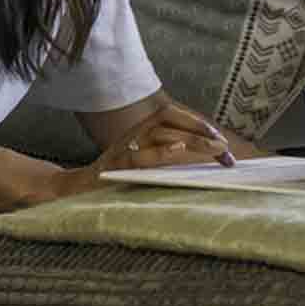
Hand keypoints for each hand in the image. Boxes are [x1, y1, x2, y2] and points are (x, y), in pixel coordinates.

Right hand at [56, 99, 240, 198]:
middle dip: (200, 130)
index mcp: (140, 130)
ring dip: (191, 139)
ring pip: (159, 133)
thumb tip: (203, 157)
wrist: (79, 190)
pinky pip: (141, 155)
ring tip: (215, 148)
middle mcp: (133, 134)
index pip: (171, 115)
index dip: (197, 123)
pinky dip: (161, 151)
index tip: (221, 139)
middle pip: (169, 119)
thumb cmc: (117, 178)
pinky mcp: (117, 166)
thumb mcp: (142, 161)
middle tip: (225, 147)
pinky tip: (179, 150)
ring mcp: (123, 148)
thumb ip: (165, 156)